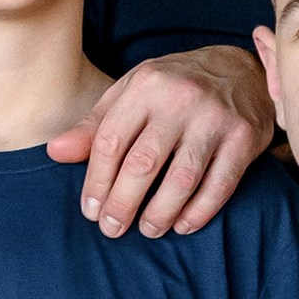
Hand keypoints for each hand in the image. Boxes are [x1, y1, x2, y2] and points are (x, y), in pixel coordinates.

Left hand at [44, 47, 274, 238]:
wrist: (242, 68)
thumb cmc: (175, 85)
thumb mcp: (132, 92)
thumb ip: (95, 124)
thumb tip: (55, 152)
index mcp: (146, 85)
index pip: (111, 141)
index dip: (97, 181)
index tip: (91, 210)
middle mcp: (180, 99)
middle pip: (143, 164)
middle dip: (123, 204)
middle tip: (112, 229)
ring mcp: (215, 119)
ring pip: (181, 179)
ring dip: (160, 213)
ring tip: (148, 230)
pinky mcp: (243, 138)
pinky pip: (218, 185)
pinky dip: (199, 212)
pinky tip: (183, 225)